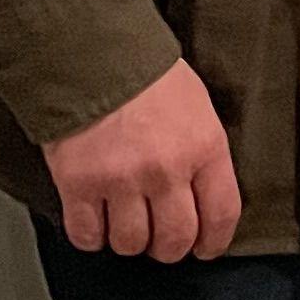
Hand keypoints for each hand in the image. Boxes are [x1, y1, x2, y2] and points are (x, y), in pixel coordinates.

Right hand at [47, 58, 241, 262]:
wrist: (89, 51)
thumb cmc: (147, 75)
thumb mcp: (196, 107)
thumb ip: (203, 154)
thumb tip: (204, 197)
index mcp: (204, 147)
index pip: (222, 214)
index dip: (214, 241)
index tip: (204, 248)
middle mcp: (166, 170)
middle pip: (175, 239)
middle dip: (169, 248)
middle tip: (159, 240)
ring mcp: (120, 179)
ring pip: (131, 243)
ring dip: (128, 241)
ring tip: (124, 223)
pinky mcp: (78, 184)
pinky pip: (87, 235)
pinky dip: (91, 237)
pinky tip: (93, 222)